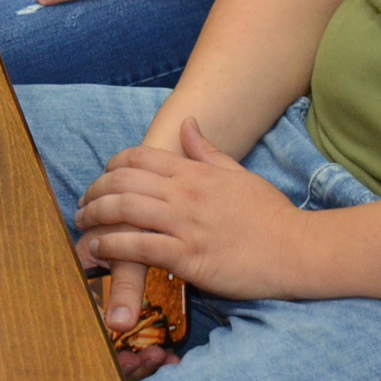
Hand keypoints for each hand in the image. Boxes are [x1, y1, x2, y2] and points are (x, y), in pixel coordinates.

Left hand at [75, 118, 300, 315]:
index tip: (102, 178)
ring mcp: (185, 225)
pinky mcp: (188, 258)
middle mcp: (185, 194)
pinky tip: (98, 249)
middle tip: (83, 204)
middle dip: (95, 191)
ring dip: (95, 217)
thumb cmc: (271, 215)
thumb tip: (187, 123)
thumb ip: (207, 150)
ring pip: (124, 211)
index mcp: (195, 172)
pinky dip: (111, 246)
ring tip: (82, 226)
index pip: (140, 157)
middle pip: (123, 182)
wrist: (298, 250)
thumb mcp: (238, 173)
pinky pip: (138, 247)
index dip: (112, 165)